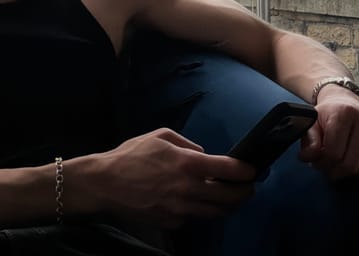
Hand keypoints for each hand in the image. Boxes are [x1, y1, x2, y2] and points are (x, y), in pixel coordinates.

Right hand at [95, 127, 255, 228]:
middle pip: (230, 197)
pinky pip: (195, 217)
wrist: (106, 183)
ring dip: (228, 205)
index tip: (253, 170)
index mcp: (187, 164)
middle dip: (245, 193)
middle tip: (248, 188)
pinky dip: (201, 210)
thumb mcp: (160, 136)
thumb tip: (204, 156)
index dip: (246, 171)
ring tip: (231, 197)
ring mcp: (181, 209)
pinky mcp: (172, 223)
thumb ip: (187, 144)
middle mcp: (188, 189)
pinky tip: (199, 202)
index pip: (228, 170)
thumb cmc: (132, 155)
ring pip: (216, 213)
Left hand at [299, 86, 358, 178]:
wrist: (345, 103)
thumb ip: (309, 140)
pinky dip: (352, 168)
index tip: (314, 161)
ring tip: (332, 162)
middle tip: (322, 165)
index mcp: (344, 114)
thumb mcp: (313, 120)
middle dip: (332, 169)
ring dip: (343, 171)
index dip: (321, 162)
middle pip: (348, 164)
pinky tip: (343, 160)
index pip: (333, 151)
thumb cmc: (328, 113)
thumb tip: (306, 157)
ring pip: (357, 168)